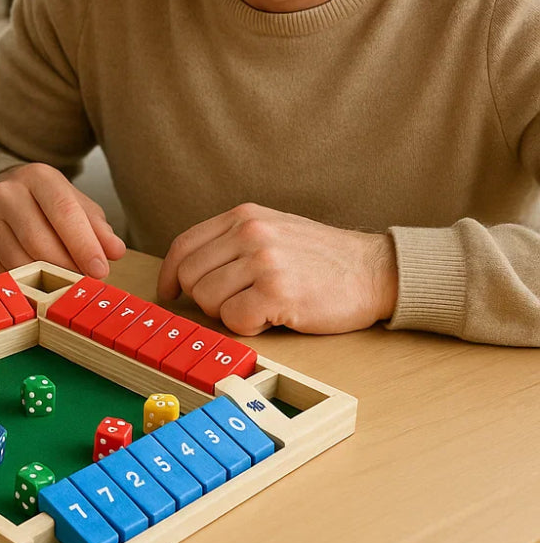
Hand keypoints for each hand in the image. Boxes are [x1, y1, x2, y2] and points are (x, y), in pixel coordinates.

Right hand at [0, 163, 125, 277]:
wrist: (6, 196)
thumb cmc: (49, 204)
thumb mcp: (78, 207)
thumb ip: (98, 229)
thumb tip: (114, 251)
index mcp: (38, 177)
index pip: (64, 212)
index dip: (84, 245)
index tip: (100, 270)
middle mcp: (7, 193)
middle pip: (39, 241)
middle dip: (66, 268)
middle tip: (84, 285)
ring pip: (18, 261)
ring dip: (45, 282)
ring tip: (65, 287)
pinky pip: (0, 273)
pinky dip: (23, 286)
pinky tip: (39, 288)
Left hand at [157, 202, 397, 334]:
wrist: (374, 270)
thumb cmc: (321, 258)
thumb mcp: (271, 229)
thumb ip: (230, 242)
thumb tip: (184, 272)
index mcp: (243, 215)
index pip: (184, 245)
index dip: (169, 274)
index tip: (169, 293)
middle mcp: (249, 232)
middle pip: (190, 278)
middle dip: (206, 300)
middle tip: (237, 304)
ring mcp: (263, 261)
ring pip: (209, 301)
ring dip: (230, 314)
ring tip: (262, 306)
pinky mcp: (277, 292)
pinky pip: (235, 321)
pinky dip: (250, 327)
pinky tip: (274, 316)